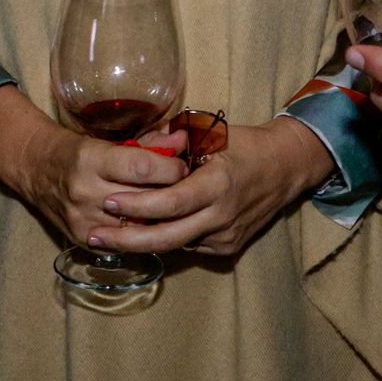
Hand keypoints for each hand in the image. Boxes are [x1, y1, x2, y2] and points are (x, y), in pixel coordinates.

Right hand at [0, 86, 187, 245]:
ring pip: (138, 226)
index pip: (142, 167)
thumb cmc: (79, 150)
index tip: (182, 167)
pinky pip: (125, 242)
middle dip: (171, 194)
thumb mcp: (111, 139)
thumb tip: (183, 139)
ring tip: (170, 207)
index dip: (171, 168)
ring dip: (159, 218)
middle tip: (184, 188)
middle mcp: (85, 191)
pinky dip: (140, 233)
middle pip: (144, 198)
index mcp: (92, 158)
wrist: (37, 170)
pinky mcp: (83, 240)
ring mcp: (83, 220)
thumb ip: (149, 142)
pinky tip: (148, 224)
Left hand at [100, 117, 333, 258]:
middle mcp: (222, 215)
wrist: (286, 168)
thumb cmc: (244, 144)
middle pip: (167, 236)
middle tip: (95, 234)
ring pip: (175, 244)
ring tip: (108, 235)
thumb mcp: (210, 132)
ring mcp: (226, 236)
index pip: (171, 202)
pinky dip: (168, 237)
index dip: (137, 205)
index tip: (108, 202)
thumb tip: (132, 145)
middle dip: (127, 239)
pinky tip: (145, 231)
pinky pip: (189, 245)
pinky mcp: (228, 248)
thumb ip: (171, 139)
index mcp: (218, 183)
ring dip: (142, 241)